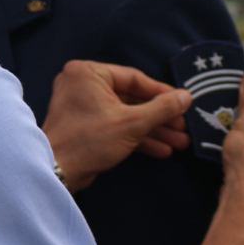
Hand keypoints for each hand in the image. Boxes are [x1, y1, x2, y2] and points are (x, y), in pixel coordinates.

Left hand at [43, 61, 192, 191]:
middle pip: (131, 97)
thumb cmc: (89, 140)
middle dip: (160, 116)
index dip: (162, 93)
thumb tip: (186, 96)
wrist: (57, 171)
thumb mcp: (131, 123)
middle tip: (183, 127)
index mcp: (88, 73)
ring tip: (180, 142)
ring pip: (126, 114)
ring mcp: (83, 105)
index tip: (184, 103)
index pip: (134, 78)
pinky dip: (136, 137)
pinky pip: (116, 125)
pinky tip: (162, 150)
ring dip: (153, 129)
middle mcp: (83, 84)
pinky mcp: (85, 125)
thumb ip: (162, 108)